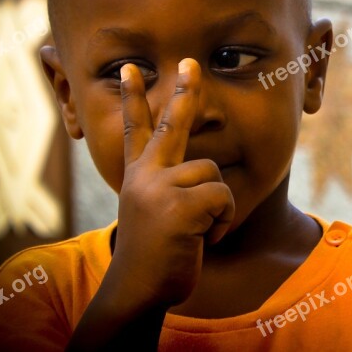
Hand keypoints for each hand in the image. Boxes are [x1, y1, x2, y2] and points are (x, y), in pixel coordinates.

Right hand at [110, 58, 234, 308]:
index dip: (133, 98)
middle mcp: (145, 175)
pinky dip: (222, 221)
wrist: (140, 289)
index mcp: (140, 175)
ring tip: (197, 231)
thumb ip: (170, 184)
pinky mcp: (178, 205)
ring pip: (212, 173)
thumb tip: (202, 169)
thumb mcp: (157, 211)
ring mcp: (158, 187)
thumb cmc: (158, 252)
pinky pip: (221, 197)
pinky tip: (202, 239)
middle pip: (170, 124)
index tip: (129, 68)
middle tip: (190, 62)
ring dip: (216, 207)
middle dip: (183, 91)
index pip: (135, 129)